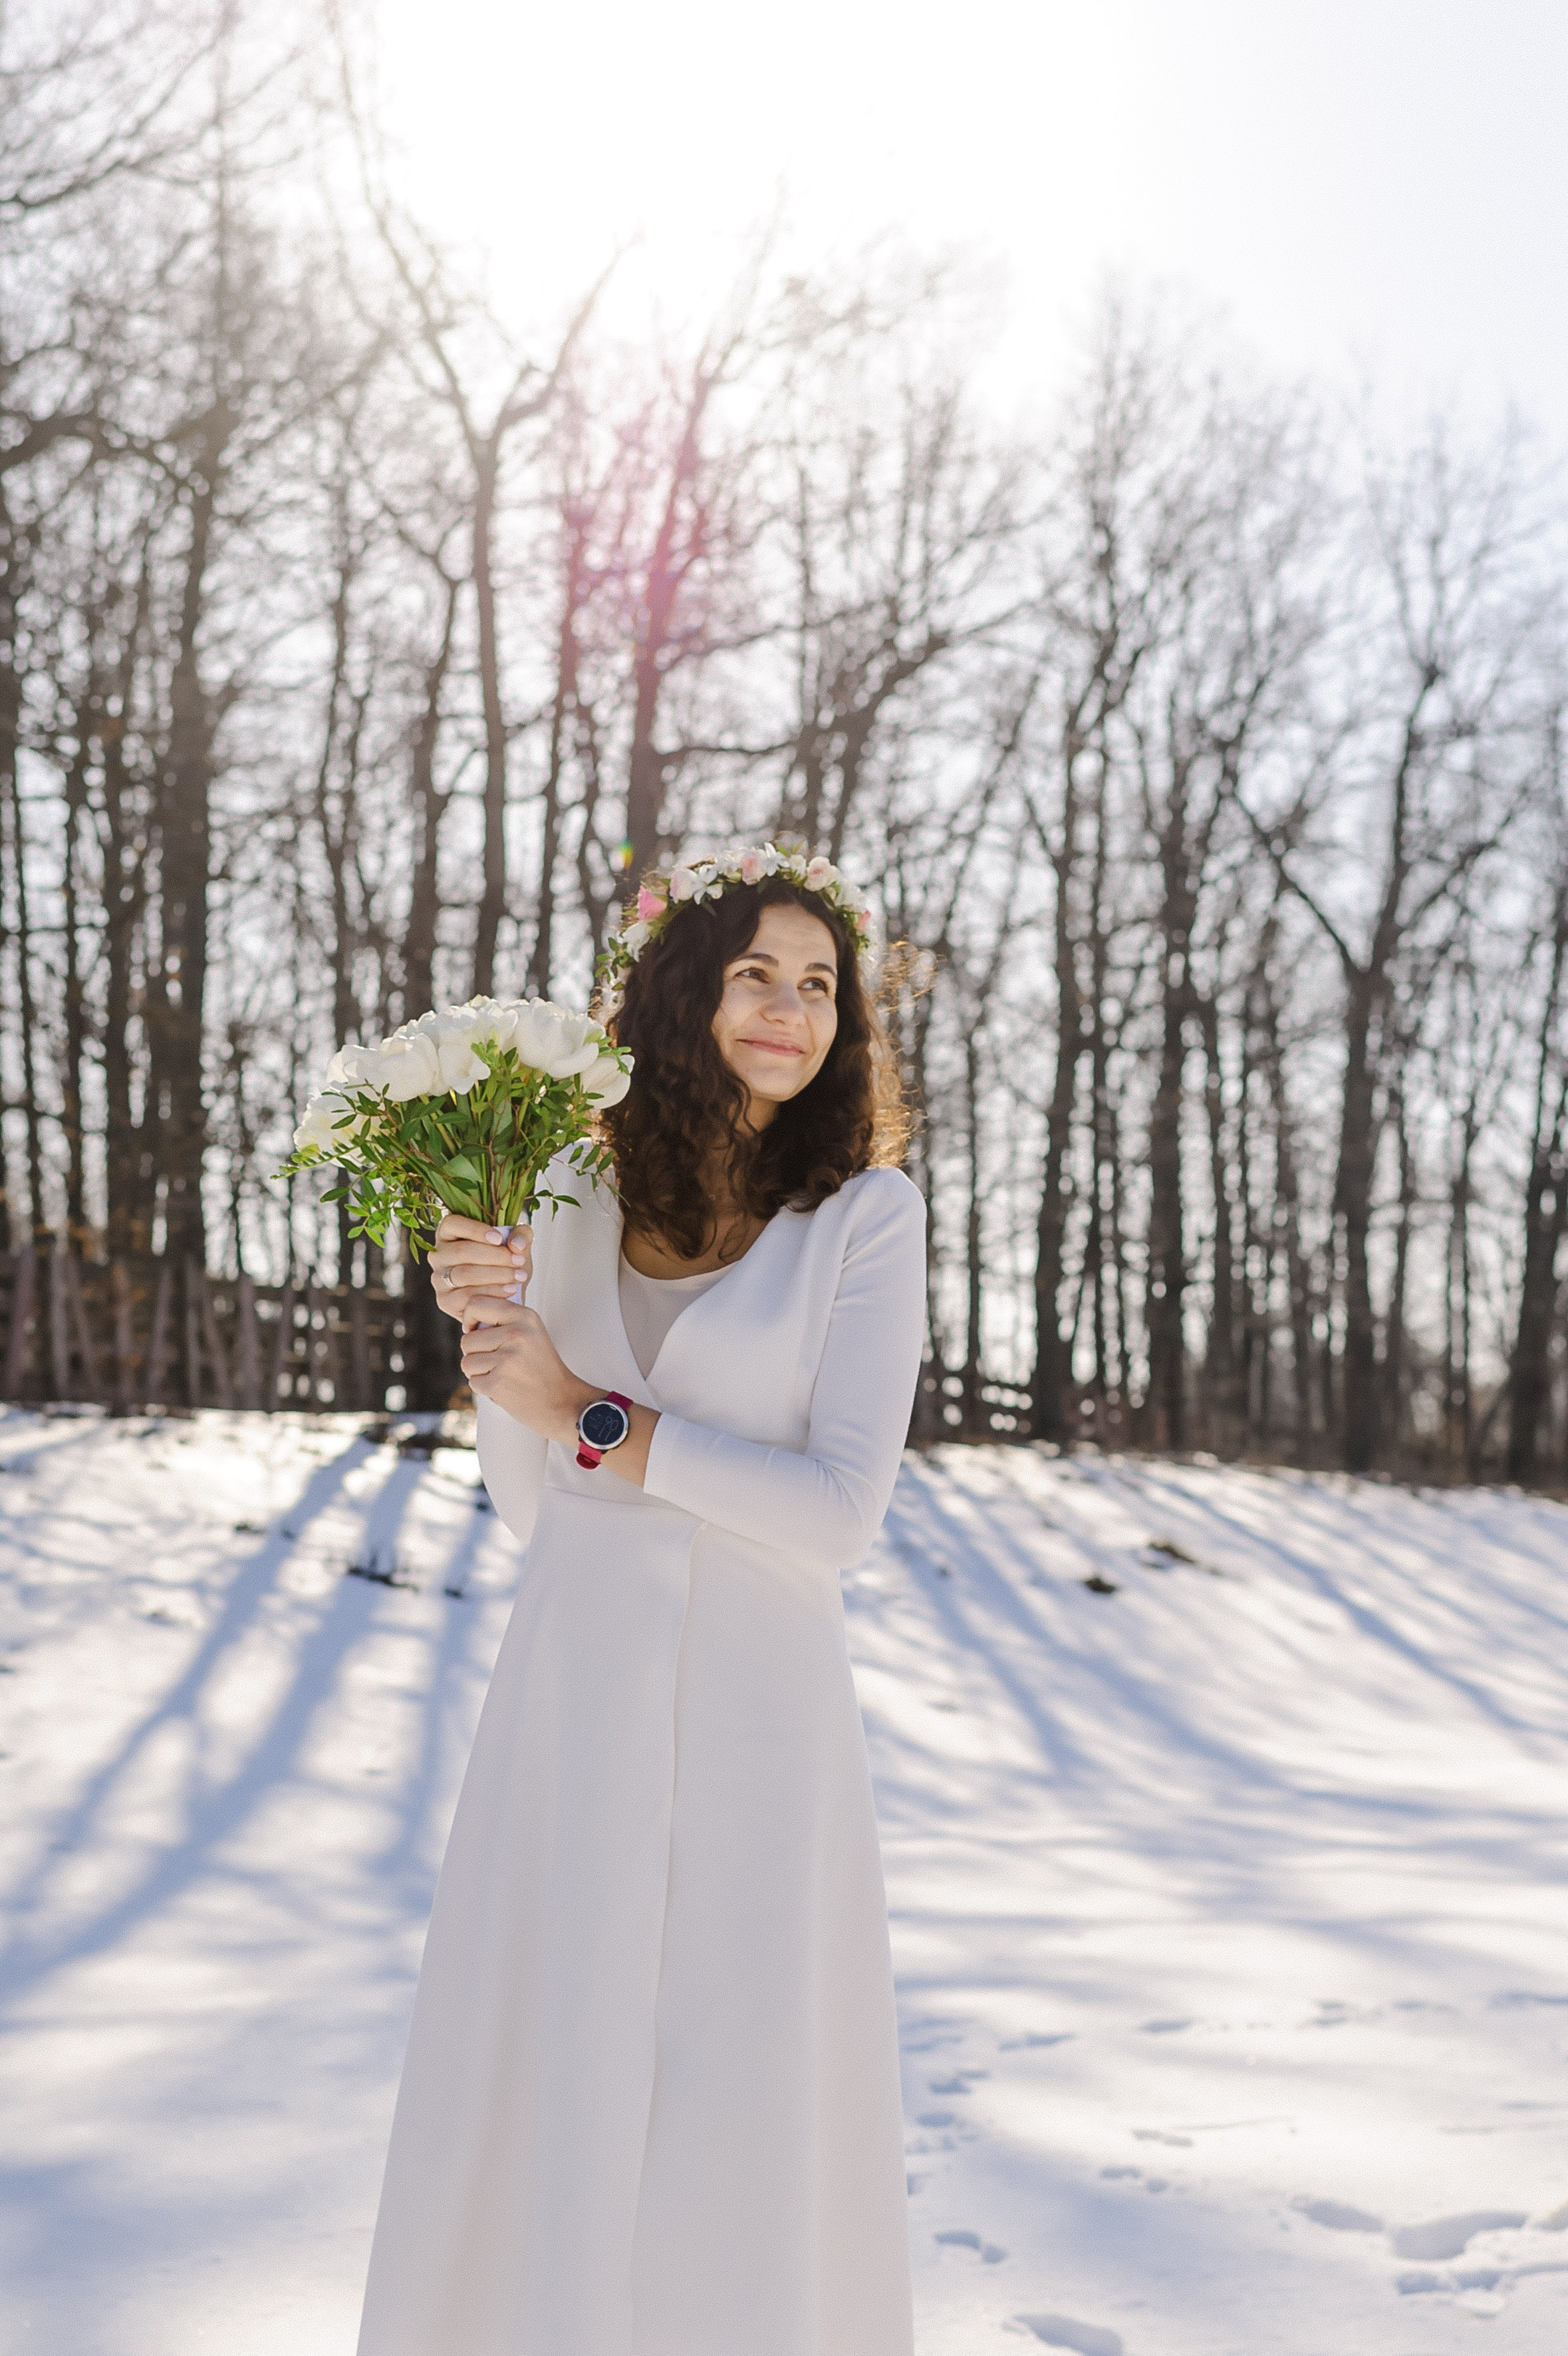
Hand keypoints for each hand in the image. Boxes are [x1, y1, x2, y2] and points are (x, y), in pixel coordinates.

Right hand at [430, 1214, 531, 1323]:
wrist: (505, 1296)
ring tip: (518, 1276)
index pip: (451, 1223)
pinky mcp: (445, 1301)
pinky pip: (466, 1296)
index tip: (500, 1238)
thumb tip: (516, 1244)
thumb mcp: (517, 1245)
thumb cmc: (505, 1264)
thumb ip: (521, 1235)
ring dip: (496, 1274)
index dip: (475, 1229)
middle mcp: (438, 1255)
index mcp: (448, 1233)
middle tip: (519, 1261)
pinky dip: (491, 1292)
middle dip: (495, 1256)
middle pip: (461, 1251)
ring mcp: (438, 1279)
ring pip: (464, 1273)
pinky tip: (509, 1289)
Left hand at [459, 1295, 590, 1442]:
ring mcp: (507, 1359)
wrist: (561, 1401)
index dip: (469, 1318)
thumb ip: (505, 1319)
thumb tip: (469, 1314)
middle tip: (497, 1361)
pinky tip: (505, 1386)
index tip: (476, 1331)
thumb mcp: (532, 1332)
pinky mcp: (498, 1382)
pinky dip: (485, 1387)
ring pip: (467, 1362)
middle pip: (467, 1339)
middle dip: (475, 1353)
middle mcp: (516, 1334)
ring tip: (502, 1374)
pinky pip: (473, 1381)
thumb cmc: (541, 1367)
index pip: (476, 1304)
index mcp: (525, 1317)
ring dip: (479, 1372)